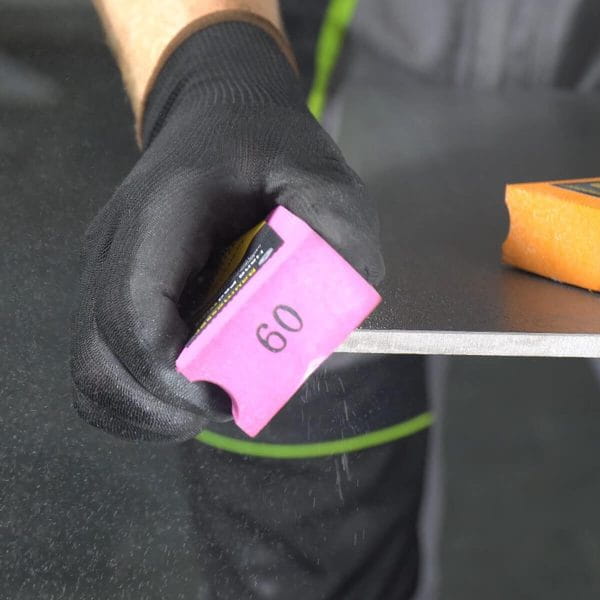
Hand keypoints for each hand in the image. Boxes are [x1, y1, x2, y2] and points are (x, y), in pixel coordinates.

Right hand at [70, 20, 384, 441]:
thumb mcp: (323, 174)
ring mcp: (104, 271)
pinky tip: (185, 389)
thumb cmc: (268, 145)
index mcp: (160, 214)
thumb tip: (335, 320)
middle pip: (102, 358)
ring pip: (93, 374)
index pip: (135, 311)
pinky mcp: (112, 290)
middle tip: (227, 402)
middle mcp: (114, 247)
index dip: (175, 373)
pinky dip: (139, 398)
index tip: (230, 395)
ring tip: (207, 399)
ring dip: (149, 408)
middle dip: (166, 404)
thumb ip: (340, 235)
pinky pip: (102, 367)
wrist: (220, 118)